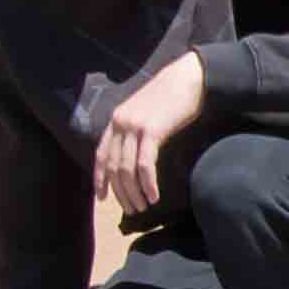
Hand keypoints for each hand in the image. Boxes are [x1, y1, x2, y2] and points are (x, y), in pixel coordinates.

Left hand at [94, 49, 207, 216]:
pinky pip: (144, 165)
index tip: (102, 198)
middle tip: (130, 210)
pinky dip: (147, 184)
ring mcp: (134, 127)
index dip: (99, 179)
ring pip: (126, 170)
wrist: (189, 78)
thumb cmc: (172, 96)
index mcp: (116, 120)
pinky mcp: (151, 131)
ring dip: (134, 193)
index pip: (101, 155)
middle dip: (120, 192)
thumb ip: (136, 130)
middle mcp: (120, 123)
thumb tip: (136, 155)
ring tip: (142, 207)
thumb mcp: (146, 112)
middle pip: (113, 167)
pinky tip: (154, 196)